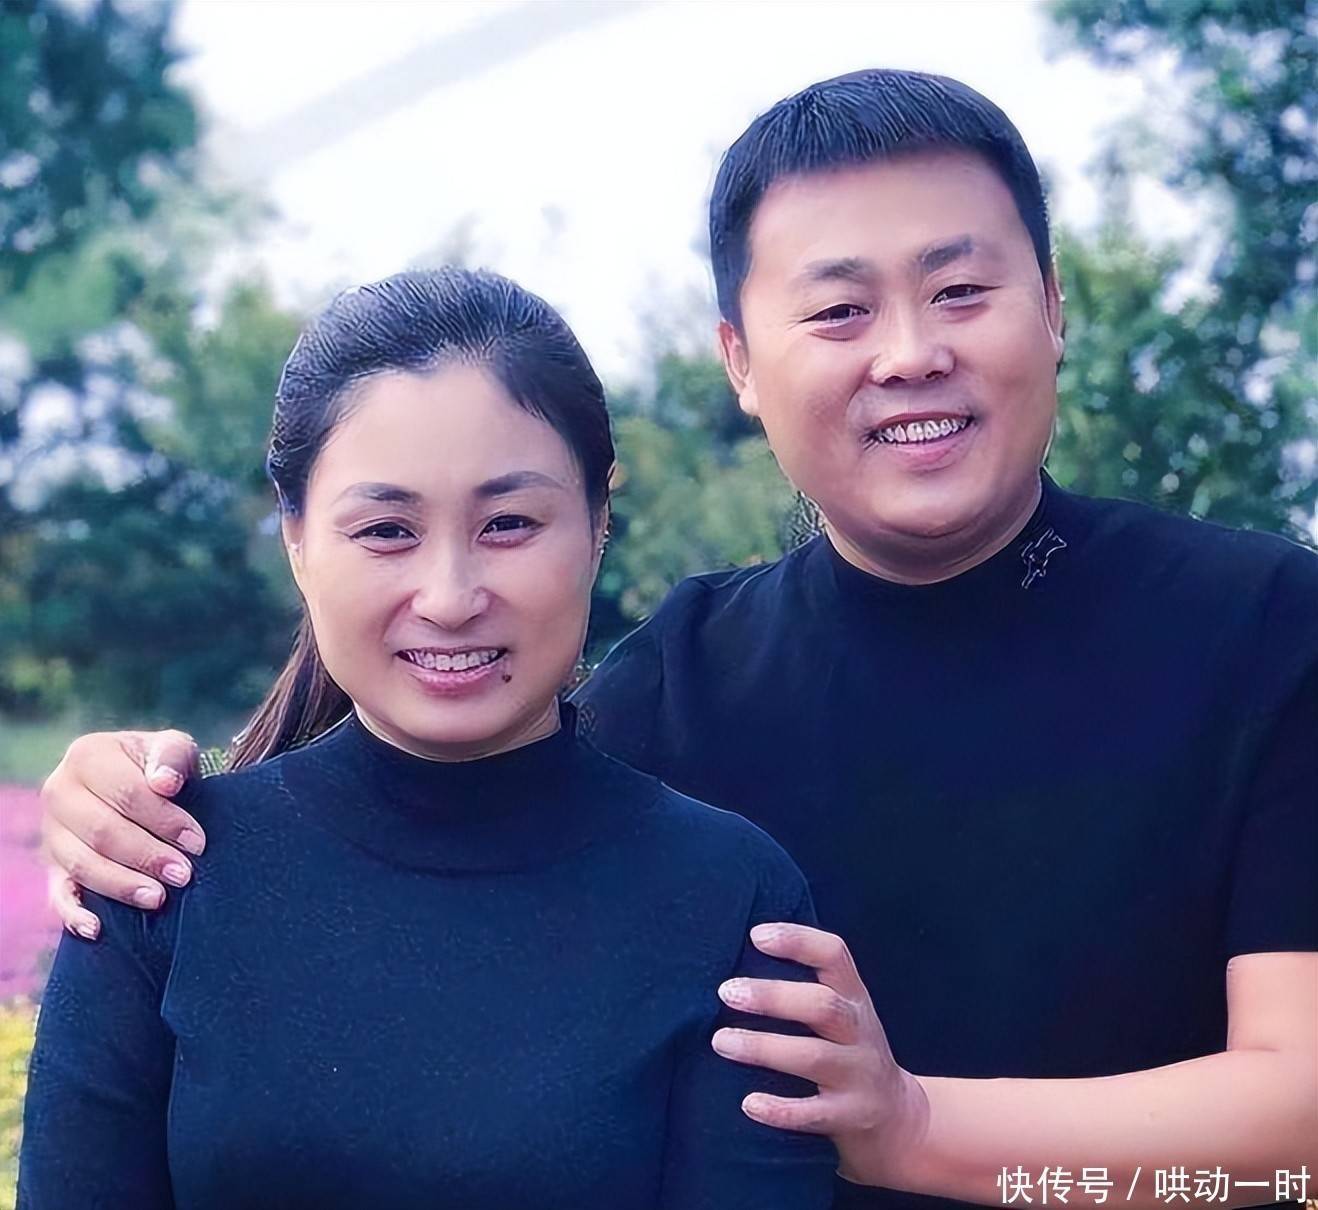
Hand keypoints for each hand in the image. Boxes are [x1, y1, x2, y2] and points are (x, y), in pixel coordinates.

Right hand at [41, 729, 203, 937]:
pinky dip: (73, 914)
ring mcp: (52, 833)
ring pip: (82, 865)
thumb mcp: (171, 748)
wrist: (138, 782)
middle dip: (147, 856)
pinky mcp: (52, 867)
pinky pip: (57, 894)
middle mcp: (59, 792)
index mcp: (87, 755)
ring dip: (121, 885)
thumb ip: (170, 756)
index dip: (164, 820)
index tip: (197, 842)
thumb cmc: (159, 766)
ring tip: (159, 898)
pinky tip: (97, 929)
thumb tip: (164, 783)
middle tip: (184, 875)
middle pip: (102, 832)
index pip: (126, 793)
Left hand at [710, 922, 927, 1186]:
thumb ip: (804, 989)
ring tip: (721, 1041)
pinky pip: (815, 1114)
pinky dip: (781, 1110)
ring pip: (814, 1057)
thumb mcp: (841, 1013)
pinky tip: (749, 1104)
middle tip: (726, 992)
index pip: (834, 955)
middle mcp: (859, 1032)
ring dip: (764, 1048)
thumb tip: (734, 963)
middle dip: (773, 997)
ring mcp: (858, 1075)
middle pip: (823, 1005)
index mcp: (854, 996)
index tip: (756, 935)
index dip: (798, 941)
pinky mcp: (850, 1117)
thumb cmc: (848, 1053)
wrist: (898, 1120)